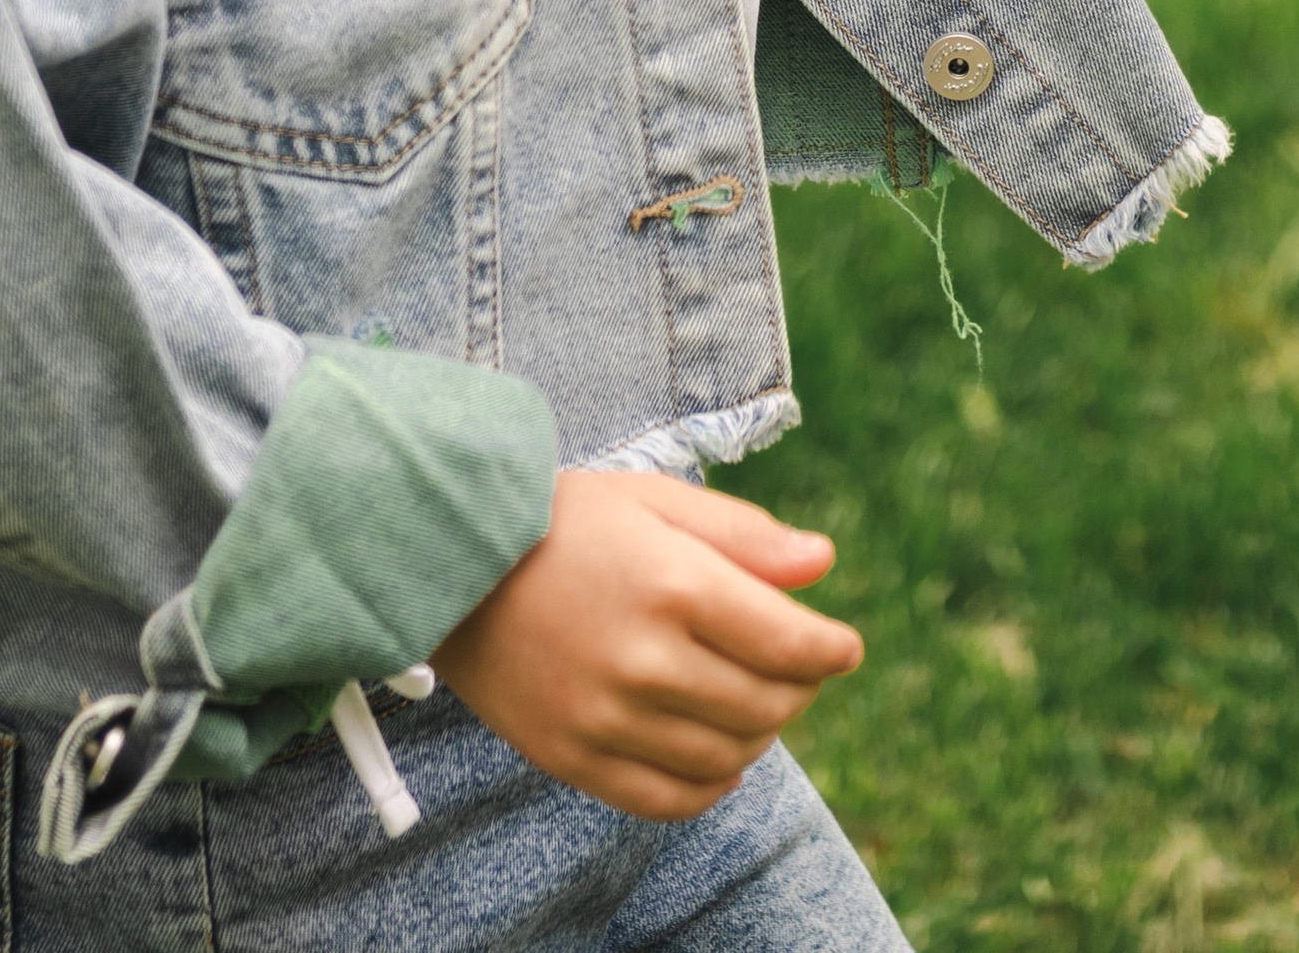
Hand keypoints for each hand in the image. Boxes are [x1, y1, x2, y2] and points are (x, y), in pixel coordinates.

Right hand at [433, 469, 862, 820]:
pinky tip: (719, 758)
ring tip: (757, 706)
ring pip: (724, 757)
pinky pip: (666, 799)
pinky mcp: (573, 758)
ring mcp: (606, 718)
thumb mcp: (657, 499)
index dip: (830, 650)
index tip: (844, 647)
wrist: (454, 565)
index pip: (789, 642)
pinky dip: (710, 786)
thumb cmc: (566, 520)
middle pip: (764, 704)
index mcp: (675, 584)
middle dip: (799, 689)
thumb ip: (744, 535)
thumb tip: (825, 564)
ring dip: (760, 736)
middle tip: (799, 670)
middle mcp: (645, 660)